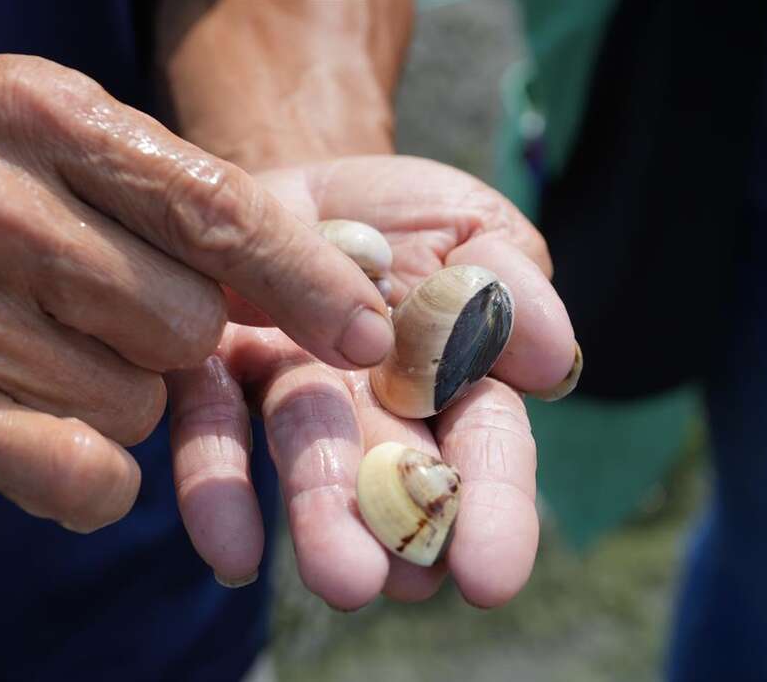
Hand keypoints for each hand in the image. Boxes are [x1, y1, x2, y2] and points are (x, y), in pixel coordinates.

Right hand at [0, 56, 390, 531]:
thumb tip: (337, 287)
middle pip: (191, 320)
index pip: (219, 208)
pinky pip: (90, 477)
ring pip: (140, 404)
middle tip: (90, 309)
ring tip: (29, 349)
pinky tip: (21, 423)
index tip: (365, 328)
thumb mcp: (66, 157)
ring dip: (113, 394)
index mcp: (43, 117)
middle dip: (169, 335)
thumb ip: (187, 207)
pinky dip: (85, 474)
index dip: (305, 278)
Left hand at [167, 156, 575, 607]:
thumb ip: (513, 288)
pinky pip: (213, 427)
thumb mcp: (478, 230)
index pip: (484, 443)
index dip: (492, 506)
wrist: (309, 184)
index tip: (490, 576)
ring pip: (308, 452)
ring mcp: (290, 386)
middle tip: (398, 581)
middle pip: (392, 469)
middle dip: (396, 527)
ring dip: (321, 514)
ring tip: (338, 577)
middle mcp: (372, 402)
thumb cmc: (410, 220)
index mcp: (453, 377)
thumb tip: (553, 362)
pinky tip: (232, 552)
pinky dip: (218, 489)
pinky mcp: (215, 369)